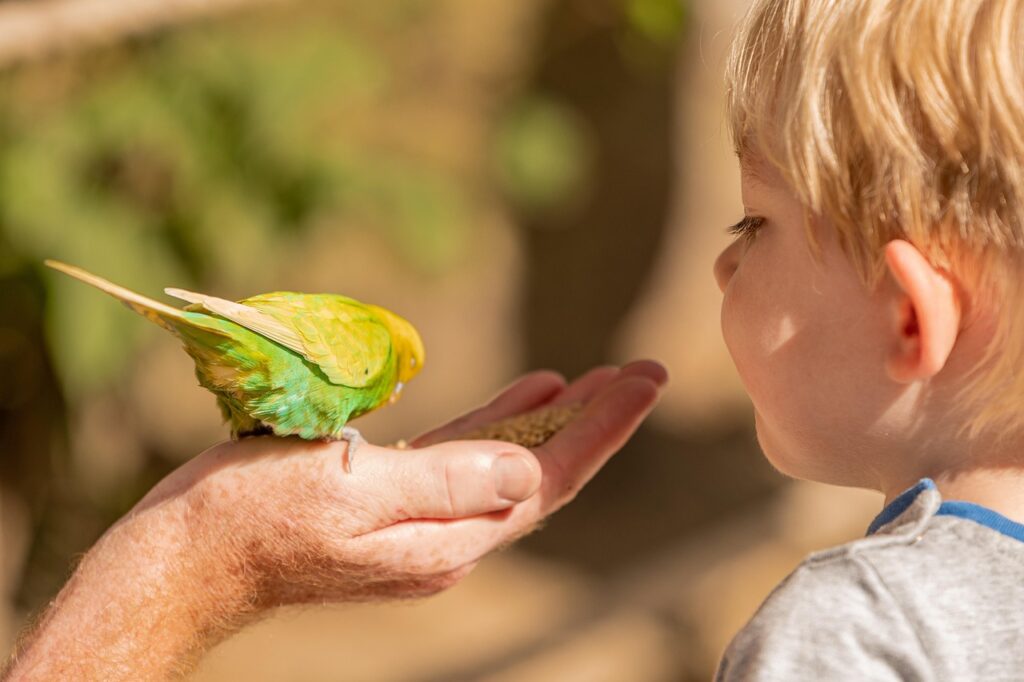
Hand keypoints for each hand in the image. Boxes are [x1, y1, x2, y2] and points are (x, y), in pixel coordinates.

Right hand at [3, 360, 664, 680]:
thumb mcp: (352, 491)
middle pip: (540, 474)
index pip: (549, 481)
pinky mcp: (389, 501)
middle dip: (592, 422)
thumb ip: (446, 481)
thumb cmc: (254, 517)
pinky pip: (462, 460)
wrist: (188, 555)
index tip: (644, 379)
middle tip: (637, 372)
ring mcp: (418, 522)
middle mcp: (445, 537)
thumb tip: (529, 473)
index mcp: (447, 539)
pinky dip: (497, 425)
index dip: (602, 428)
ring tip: (594, 380)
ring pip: (506, 466)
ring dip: (552, 422)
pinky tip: (524, 395)